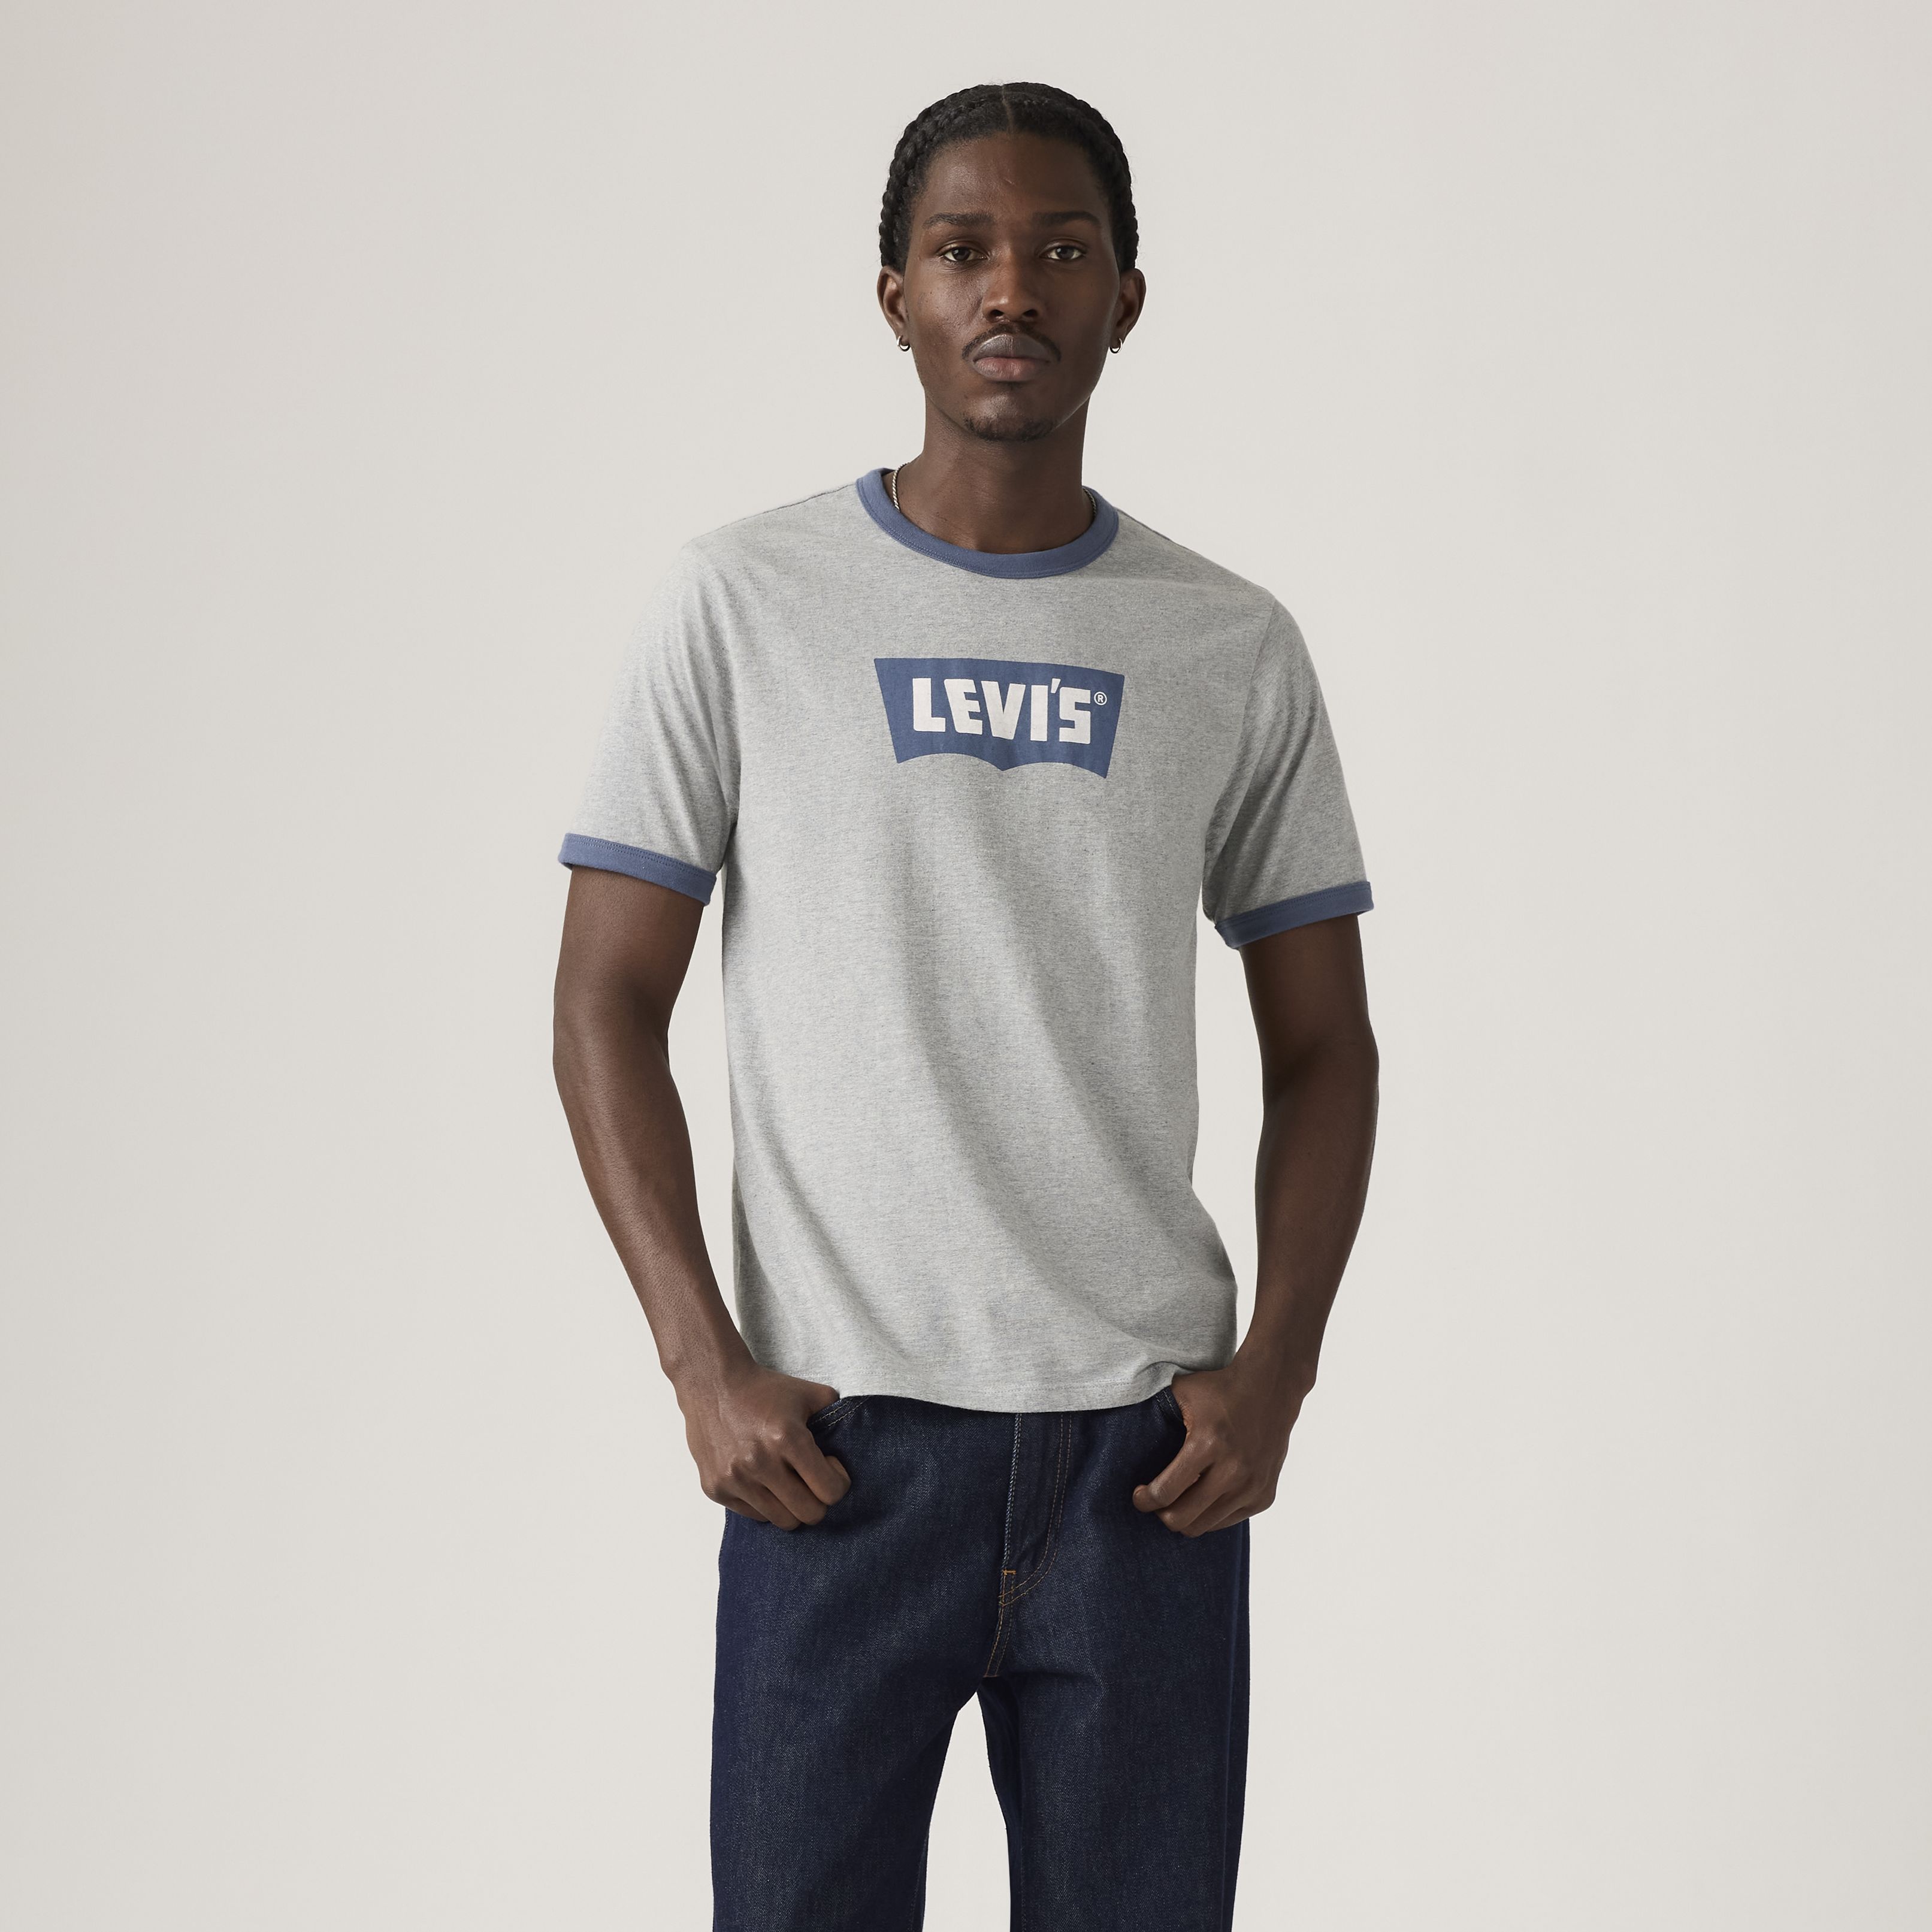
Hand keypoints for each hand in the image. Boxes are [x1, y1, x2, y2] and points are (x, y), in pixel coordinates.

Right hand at [675, 1359, 852, 1528]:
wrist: (711, 1383)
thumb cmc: (764, 1389)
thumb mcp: (809, 1393)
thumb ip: (836, 1415)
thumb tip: (853, 1442)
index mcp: (788, 1438)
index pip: (831, 1491)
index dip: (839, 1482)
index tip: (830, 1466)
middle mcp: (760, 1463)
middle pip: (809, 1514)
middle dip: (819, 1500)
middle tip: (812, 1480)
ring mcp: (735, 1479)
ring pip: (782, 1521)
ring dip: (792, 1506)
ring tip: (789, 1482)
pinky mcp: (715, 1488)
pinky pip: (754, 1515)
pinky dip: (765, 1504)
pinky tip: (764, 1480)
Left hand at [1132, 1356, 1311, 1536]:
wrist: (1270, 1387)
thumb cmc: (1221, 1389)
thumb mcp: (1182, 1392)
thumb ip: (1156, 1414)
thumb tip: (1125, 1435)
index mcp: (1208, 1444)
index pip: (1165, 1493)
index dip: (1144, 1500)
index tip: (1139, 1496)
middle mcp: (1233, 1470)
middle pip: (1183, 1519)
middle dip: (1162, 1515)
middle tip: (1156, 1502)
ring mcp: (1252, 1486)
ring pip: (1205, 1526)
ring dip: (1186, 1517)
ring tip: (1177, 1500)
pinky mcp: (1264, 1495)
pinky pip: (1227, 1521)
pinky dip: (1211, 1514)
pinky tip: (1203, 1495)